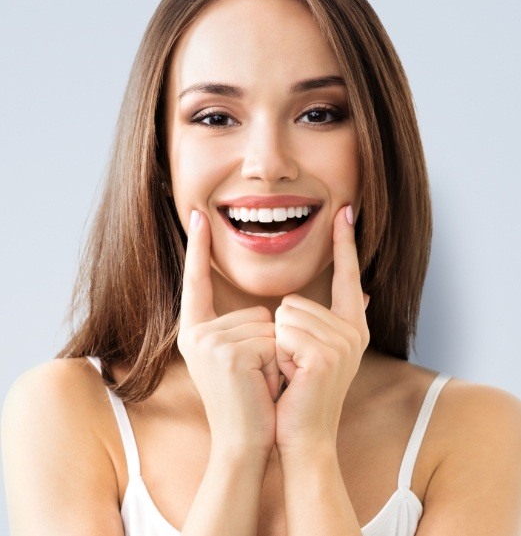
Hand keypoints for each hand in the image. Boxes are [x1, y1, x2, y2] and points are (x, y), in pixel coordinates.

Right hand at [177, 210, 278, 454]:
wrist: (244, 442)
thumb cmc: (250, 398)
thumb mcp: (246, 355)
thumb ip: (256, 324)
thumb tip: (312, 298)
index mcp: (196, 331)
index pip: (196, 282)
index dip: (198, 248)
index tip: (198, 215)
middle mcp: (195, 333)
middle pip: (256, 310)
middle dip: (269, 344)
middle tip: (254, 377)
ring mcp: (208, 342)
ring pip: (268, 325)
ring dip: (276, 355)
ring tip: (257, 383)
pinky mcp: (226, 353)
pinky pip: (273, 340)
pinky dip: (278, 364)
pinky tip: (260, 386)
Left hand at [274, 205, 369, 451]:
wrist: (302, 436)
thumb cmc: (301, 392)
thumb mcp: (320, 351)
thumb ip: (337, 320)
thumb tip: (368, 293)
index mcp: (353, 326)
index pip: (347, 274)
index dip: (345, 242)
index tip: (346, 209)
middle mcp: (354, 331)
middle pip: (294, 300)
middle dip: (283, 333)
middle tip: (295, 366)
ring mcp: (342, 343)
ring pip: (284, 314)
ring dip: (278, 344)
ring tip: (293, 373)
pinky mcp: (323, 356)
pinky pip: (282, 331)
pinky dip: (277, 355)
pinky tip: (291, 378)